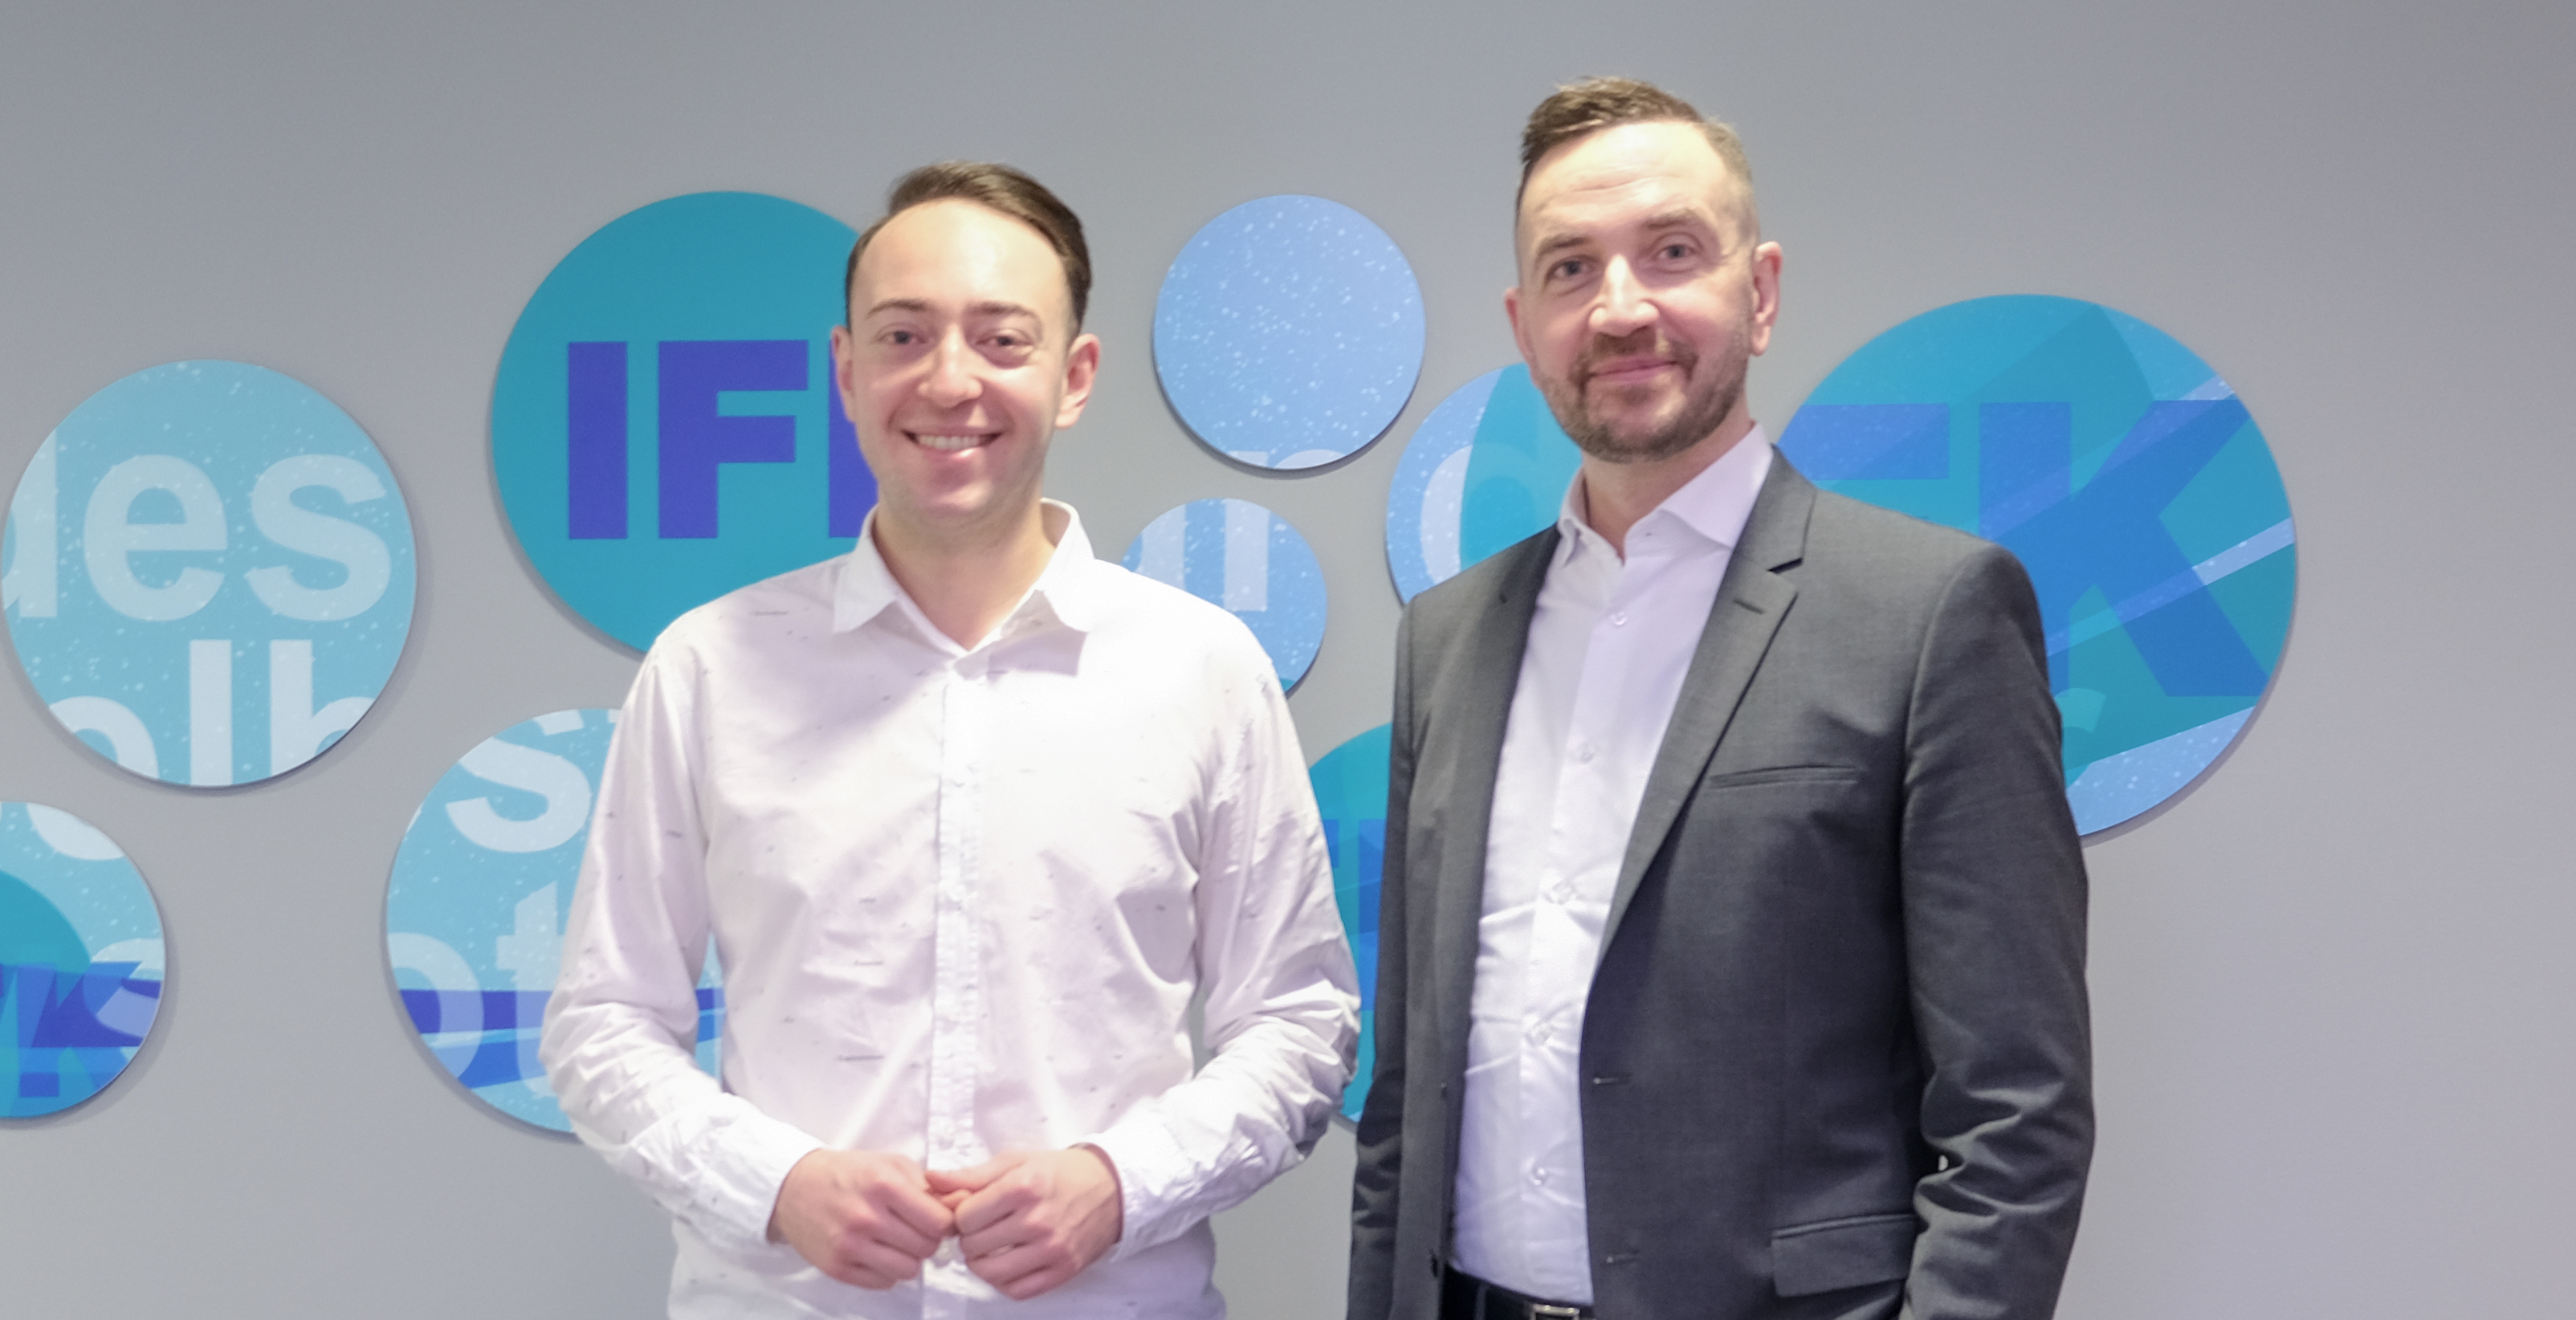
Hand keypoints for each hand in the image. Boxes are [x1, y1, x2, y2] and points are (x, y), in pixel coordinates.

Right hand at [768, 1148, 954, 1288]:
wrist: (795, 1187)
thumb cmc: (850, 1173)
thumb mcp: (891, 1164)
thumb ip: (930, 1187)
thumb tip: (963, 1207)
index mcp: (883, 1185)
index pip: (939, 1222)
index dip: (944, 1223)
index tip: (936, 1219)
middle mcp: (866, 1217)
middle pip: (926, 1248)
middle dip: (927, 1240)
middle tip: (914, 1229)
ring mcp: (849, 1245)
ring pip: (908, 1270)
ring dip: (909, 1258)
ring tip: (897, 1242)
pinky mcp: (836, 1267)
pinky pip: (883, 1282)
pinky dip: (887, 1271)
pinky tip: (877, 1252)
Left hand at [929, 1146, 1123, 1299]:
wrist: (1111, 1189)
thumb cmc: (1058, 1172)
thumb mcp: (1015, 1162)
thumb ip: (970, 1175)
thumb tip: (930, 1180)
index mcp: (1023, 1188)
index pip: (964, 1217)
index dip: (962, 1214)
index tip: (973, 1209)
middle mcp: (1037, 1220)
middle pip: (973, 1245)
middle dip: (971, 1237)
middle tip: (984, 1227)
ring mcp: (1051, 1249)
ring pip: (990, 1272)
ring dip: (982, 1261)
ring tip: (992, 1246)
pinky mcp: (1063, 1271)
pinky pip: (1016, 1290)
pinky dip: (1004, 1281)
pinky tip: (1008, 1263)